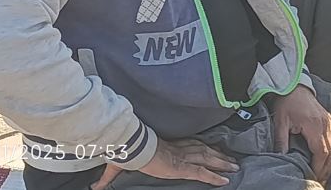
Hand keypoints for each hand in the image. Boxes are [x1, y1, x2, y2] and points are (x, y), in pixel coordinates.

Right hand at [91, 138, 237, 188]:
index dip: (205, 147)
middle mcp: (180, 149)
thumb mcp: (119, 165)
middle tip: (233, 160)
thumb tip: (96, 187)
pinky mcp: (182, 167)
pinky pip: (202, 173)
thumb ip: (111, 177)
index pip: (192, 145)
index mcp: (169, 145)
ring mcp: (183, 157)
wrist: (130, 147)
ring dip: (222, 164)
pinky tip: (224, 181)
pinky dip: (214, 177)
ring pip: (208, 160)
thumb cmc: (126, 152)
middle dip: (220, 155)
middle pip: (205, 150)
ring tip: (235, 168)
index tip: (215, 149)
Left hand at [270, 86, 330, 182]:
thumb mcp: (280, 122)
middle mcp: (326, 125)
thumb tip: (281, 157)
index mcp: (314, 126)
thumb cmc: (287, 104)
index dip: (319, 167)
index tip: (313, 177)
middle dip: (326, 169)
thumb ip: (281, 140)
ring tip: (329, 175)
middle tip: (320, 181)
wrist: (295, 87)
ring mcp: (330, 123)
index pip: (321, 152)